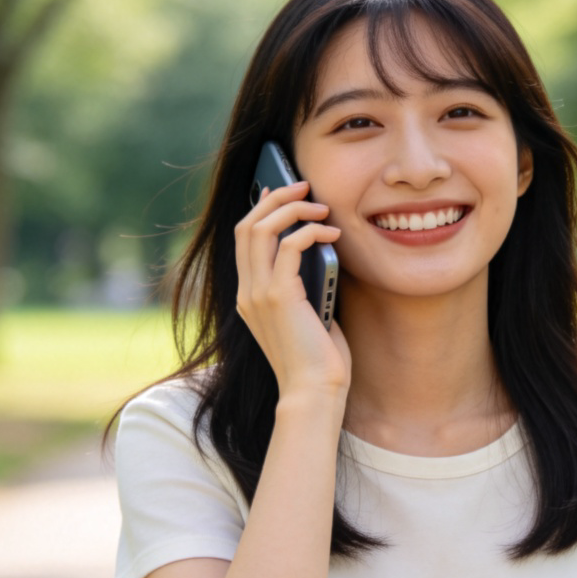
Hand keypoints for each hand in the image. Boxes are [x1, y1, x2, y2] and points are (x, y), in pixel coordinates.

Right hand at [234, 181, 350, 398]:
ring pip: (260, 230)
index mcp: (249, 296)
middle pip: (247, 226)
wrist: (314, 392)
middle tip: (303, 185)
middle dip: (276, 198)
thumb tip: (320, 249)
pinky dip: (310, 232)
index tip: (277, 190)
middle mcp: (247, 292)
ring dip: (292, 209)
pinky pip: (289, 247)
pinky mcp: (278, 297)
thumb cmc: (318, 358)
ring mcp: (258, 295)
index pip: (244, 240)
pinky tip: (332, 234)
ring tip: (320, 205)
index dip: (260, 209)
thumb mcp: (308, 313)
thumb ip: (304, 283)